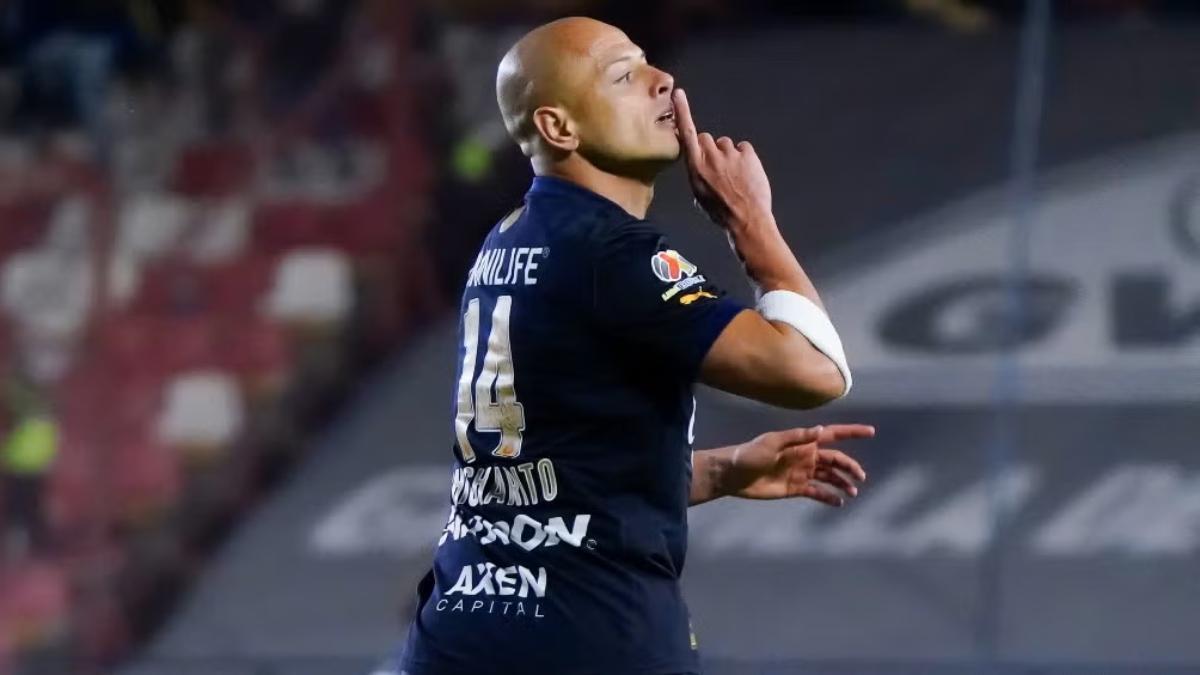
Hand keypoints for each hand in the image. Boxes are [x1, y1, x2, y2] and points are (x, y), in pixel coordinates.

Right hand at [673, 87, 772, 227]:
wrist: (747, 220)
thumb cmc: (721, 212)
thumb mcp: (699, 195)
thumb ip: (697, 173)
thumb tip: (700, 164)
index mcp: (695, 167)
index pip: (687, 133)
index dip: (683, 112)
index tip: (679, 94)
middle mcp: (711, 156)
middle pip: (707, 138)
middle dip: (712, 149)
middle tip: (719, 168)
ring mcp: (730, 154)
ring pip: (726, 145)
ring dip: (730, 156)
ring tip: (736, 176)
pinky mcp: (748, 154)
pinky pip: (744, 148)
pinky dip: (745, 158)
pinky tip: (747, 174)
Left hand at [725, 424, 871, 505]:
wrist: (733, 475)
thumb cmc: (750, 455)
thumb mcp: (772, 443)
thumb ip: (797, 437)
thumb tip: (821, 430)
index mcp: (802, 442)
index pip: (832, 435)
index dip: (852, 432)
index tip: (871, 432)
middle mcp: (806, 456)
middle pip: (835, 460)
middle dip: (850, 467)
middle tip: (860, 478)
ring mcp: (802, 473)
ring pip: (829, 477)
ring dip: (842, 483)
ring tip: (853, 493)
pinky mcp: (795, 488)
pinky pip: (817, 492)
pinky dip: (829, 497)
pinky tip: (839, 503)